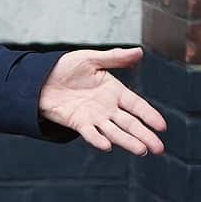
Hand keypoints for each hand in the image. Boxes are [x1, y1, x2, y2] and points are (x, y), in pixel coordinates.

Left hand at [38, 47, 165, 155]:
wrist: (38, 78)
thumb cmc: (64, 68)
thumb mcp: (90, 59)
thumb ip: (114, 58)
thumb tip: (139, 51)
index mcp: (114, 91)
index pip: (137, 105)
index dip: (149, 115)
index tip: (162, 126)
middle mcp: (107, 107)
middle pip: (130, 123)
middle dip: (145, 135)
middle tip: (158, 148)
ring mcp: (93, 117)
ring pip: (115, 132)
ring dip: (128, 141)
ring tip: (141, 150)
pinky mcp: (78, 123)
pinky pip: (90, 133)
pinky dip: (98, 139)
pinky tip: (107, 146)